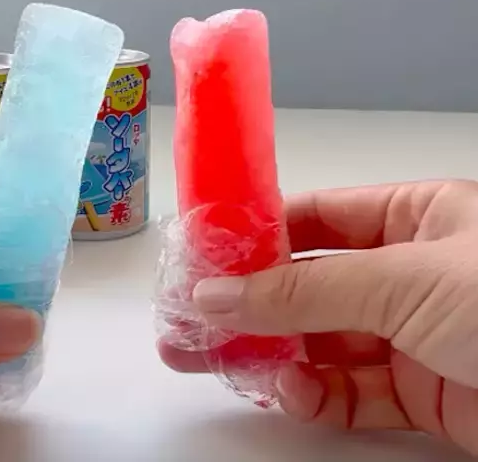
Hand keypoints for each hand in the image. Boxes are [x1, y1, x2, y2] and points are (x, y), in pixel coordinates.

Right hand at [159, 179, 477, 455]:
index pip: (315, 216)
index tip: (204, 251)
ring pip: (322, 340)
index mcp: (414, 216)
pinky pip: (351, 390)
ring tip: (213, 361)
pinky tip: (285, 392)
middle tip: (186, 318)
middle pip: (309, 281)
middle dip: (248, 300)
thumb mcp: (406, 279)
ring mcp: (414, 332)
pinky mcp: (424, 394)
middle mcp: (410, 270)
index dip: (258, 231)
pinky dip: (313, 394)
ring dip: (270, 352)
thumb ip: (307, 288)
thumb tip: (221, 292)